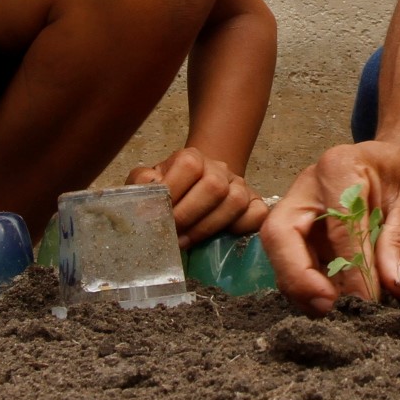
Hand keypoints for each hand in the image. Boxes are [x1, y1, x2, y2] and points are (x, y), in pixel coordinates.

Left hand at [129, 144, 265, 243]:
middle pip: (214, 186)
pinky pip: (256, 214)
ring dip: (208, 227)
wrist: (194, 189)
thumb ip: (142, 184)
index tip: (157, 214)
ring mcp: (239, 185)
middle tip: (172, 234)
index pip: (189, 165)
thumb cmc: (168, 191)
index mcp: (192, 157)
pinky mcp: (254, 203)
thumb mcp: (148, 184)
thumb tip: (146, 200)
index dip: (173, 191)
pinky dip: (242, 227)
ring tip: (188, 241)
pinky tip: (221, 239)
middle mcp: (219, 168)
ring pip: (235, 201)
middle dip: (189, 215)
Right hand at [255, 139, 399, 313]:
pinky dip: (308, 286)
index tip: (370, 300)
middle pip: (281, 233)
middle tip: (329, 307)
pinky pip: (293, 261)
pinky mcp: (303, 231)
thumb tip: (394, 287)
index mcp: (340, 167)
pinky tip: (334, 304)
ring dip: (301, 286)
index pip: (336, 223)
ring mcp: (300, 208)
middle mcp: (308, 185)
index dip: (350, 266)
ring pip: (280, 251)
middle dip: (298, 276)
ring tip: (335, 311)